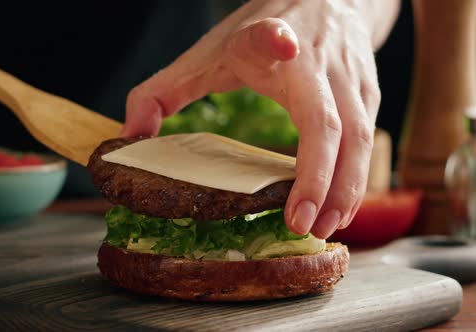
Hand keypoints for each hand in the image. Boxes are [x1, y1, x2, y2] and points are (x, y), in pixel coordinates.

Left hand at [122, 0, 398, 238]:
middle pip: (330, 122)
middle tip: (301, 224)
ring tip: (322, 228)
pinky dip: (355, 181)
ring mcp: (350, 79)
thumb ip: (161, 91)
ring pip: (360, 140)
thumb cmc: (259, 32)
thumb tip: (129, 137)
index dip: (275, 40)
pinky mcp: (369, 95)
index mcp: (266, 41)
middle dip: (319, 178)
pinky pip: (368, 144)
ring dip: (345, 191)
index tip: (281, 44)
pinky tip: (336, 208)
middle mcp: (316, 61)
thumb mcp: (207, 52)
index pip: (271, 36)